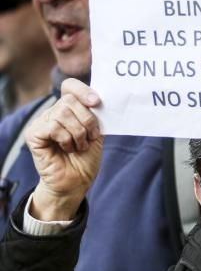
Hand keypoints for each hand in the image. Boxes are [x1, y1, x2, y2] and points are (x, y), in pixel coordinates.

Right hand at [25, 78, 102, 220]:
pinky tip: (67, 149)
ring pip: (62, 113)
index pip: (70, 87)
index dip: (82, 90)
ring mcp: (42, 123)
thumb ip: (94, 115)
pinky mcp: (34, 135)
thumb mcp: (95, 134)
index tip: (96, 102)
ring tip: (79, 147)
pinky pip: (53, 127)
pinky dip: (66, 139)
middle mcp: (53, 113)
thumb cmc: (85, 160)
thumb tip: (96, 99)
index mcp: (68, 110)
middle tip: (90, 138)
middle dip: (87, 120)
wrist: (76, 183)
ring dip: (78, 133)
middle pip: (70, 100)